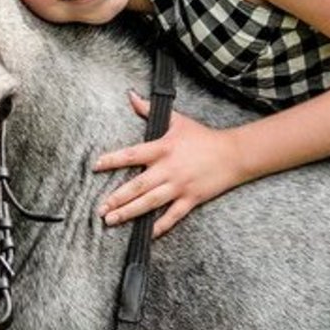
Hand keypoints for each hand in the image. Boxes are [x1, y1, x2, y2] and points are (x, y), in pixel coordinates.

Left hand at [94, 91, 245, 236]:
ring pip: (150, 202)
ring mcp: (180, 186)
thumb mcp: (177, 120)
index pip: (132, 155)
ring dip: (129, 212)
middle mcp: (169, 169)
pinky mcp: (191, 199)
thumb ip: (149, 109)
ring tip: (112, 221)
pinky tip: (146, 233)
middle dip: (117, 198)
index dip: (112, 160)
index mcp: (163, 148)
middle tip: (100, 209)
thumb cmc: (203, 137)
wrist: (233, 154)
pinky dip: (160, 226)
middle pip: (138, 185)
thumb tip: (131, 95)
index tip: (96, 166)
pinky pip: (173, 216)